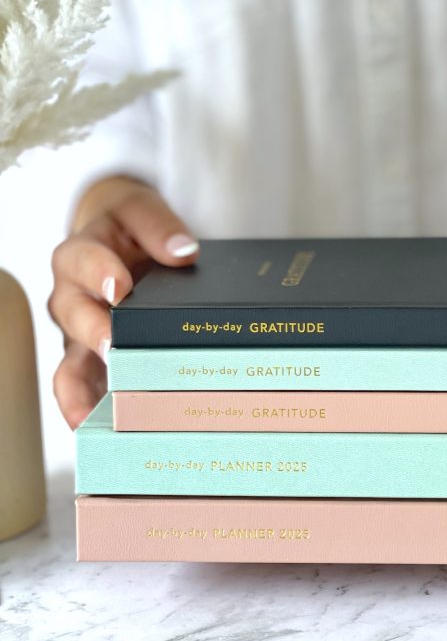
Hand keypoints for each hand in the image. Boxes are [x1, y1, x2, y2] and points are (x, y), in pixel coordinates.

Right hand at [48, 176, 198, 428]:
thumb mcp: (140, 210)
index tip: (119, 285)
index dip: (99, 272)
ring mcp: (79, 336)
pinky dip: (84, 410)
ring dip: (81, 388)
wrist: (117, 240)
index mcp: (81, 254)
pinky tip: (99, 431)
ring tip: (95, 412)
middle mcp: (72, 298)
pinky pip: (80, 389)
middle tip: (115, 346)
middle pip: (73, 315)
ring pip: (68, 362)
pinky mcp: (90, 362)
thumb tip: (183, 252)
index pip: (81, 260)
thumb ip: (158, 226)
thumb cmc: (128, 229)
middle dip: (94, 331)